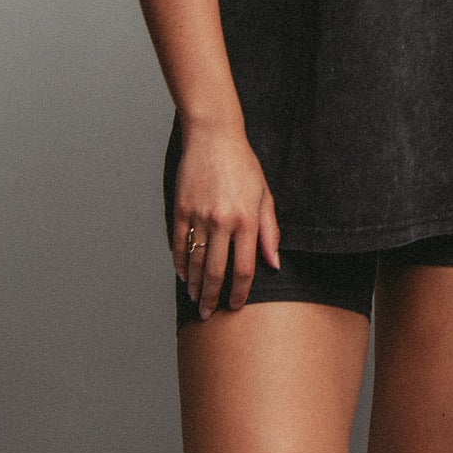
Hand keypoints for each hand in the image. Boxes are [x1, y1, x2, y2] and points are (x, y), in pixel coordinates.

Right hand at [171, 124, 280, 318]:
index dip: (240, 292)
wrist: (214, 139)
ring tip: (196, 299)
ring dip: (195, 285)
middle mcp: (222, 221)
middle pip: (216, 271)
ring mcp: (199, 216)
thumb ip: (270, 231)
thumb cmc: (244, 166)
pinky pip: (178, 244)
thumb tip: (274, 263)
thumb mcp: (264, 196)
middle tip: (209, 314)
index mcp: (247, 220)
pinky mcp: (181, 209)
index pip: (243, 268)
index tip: (236, 306)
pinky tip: (184, 275)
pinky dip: (180, 263)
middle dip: (213, 297)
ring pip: (196, 262)